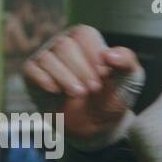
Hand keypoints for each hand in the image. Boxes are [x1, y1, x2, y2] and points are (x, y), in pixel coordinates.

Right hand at [23, 25, 144, 149]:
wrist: (95, 126)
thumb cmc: (112, 97)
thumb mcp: (130, 79)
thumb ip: (127, 61)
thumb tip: (109, 54)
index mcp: (85, 39)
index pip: (83, 35)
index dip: (93, 55)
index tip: (105, 76)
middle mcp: (63, 44)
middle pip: (64, 45)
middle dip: (81, 70)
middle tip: (93, 89)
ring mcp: (46, 59)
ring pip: (47, 58)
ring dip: (64, 78)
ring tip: (78, 94)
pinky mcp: (33, 76)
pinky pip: (31, 70)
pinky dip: (42, 80)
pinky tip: (55, 91)